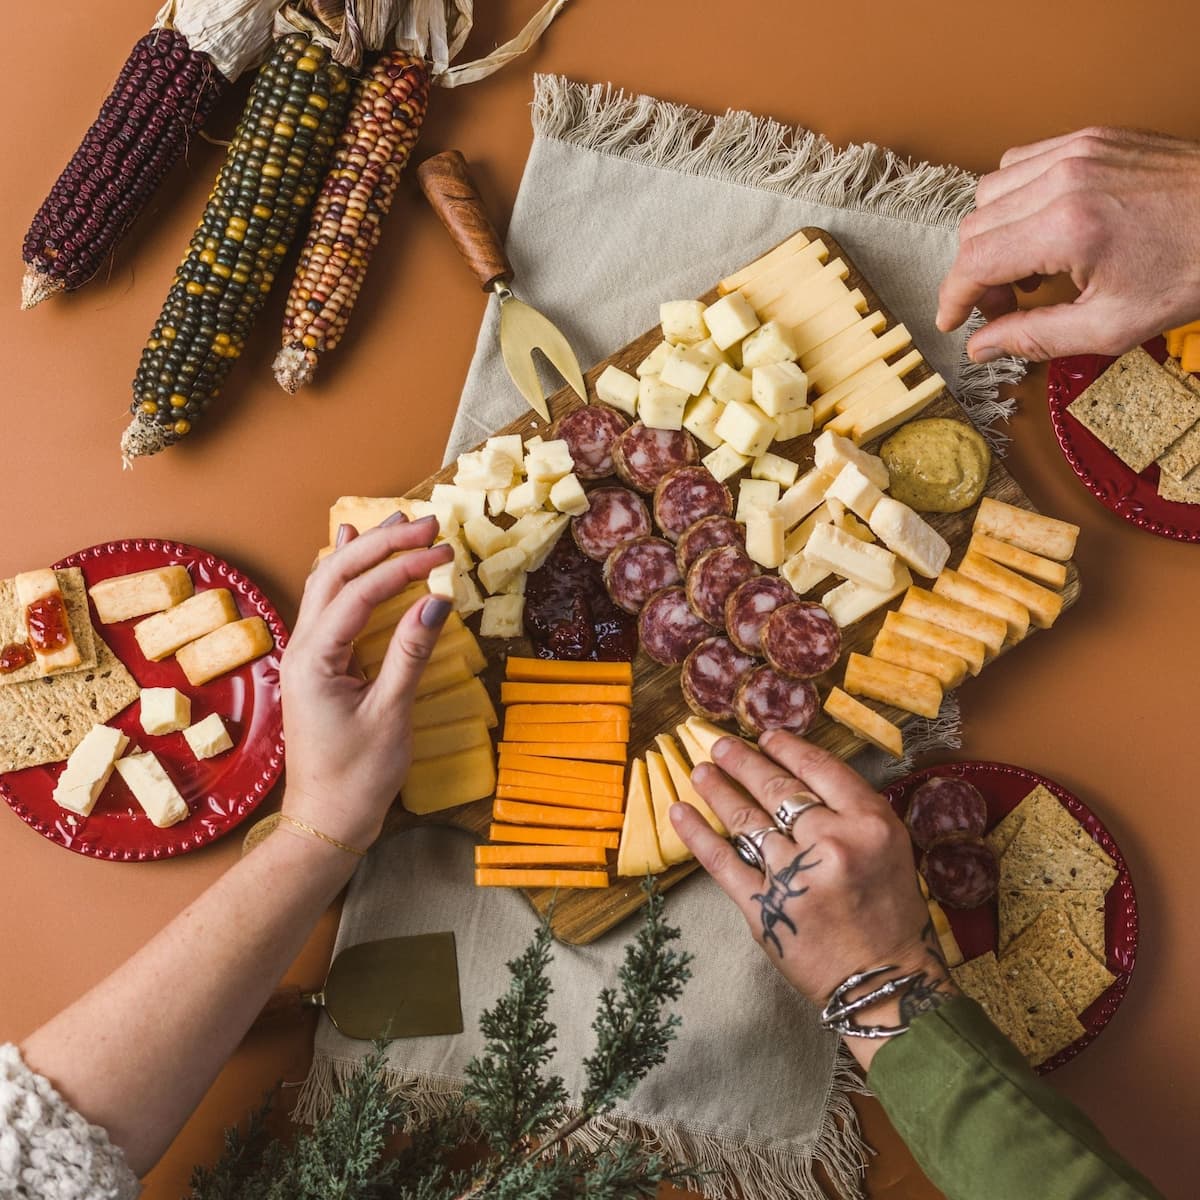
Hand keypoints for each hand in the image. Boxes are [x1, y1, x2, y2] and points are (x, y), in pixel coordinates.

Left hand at [279, 514, 453, 850]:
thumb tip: (436, 600)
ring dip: (365, 552)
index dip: (403, 568)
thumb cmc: (357, 777)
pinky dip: (345, 574)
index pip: (360, 593)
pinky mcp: (318, 663)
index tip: (443, 553)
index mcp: (313, 659)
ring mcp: (305, 654)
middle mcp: (301, 648)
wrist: (325, 820)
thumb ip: (410, 653)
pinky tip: (349, 547)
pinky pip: (328, 605)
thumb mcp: (390, 714)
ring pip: (328, 584)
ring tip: (398, 523)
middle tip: (427, 525)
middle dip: (382, 544)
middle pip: (337, 575)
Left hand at [670, 733, 952, 1066]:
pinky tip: (680, 812)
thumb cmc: (892, 917)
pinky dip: (698, 834)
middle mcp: (832, 843)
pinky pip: (722, 861)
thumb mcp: (891, 850)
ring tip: (700, 771)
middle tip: (721, 745)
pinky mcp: (764, 909)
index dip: (787, 748)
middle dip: (743, 761)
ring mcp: (794, 876)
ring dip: (718, 790)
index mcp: (870, 824)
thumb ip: (851, 814)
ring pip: (746, 819)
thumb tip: (799, 777)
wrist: (887, 984)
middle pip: (777, 788)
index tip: (766, 737)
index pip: (819, 769)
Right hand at [937, 127, 1199, 361]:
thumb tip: (982, 346)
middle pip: (974, 227)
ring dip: (992, 235)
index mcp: (1067, 230)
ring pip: (990, 193)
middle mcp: (1064, 180)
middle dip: (975, 274)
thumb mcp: (1111, 327)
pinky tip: (1041, 229)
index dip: (954, 299)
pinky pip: (1022, 163)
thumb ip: (1035, 336)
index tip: (952, 320)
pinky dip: (1015, 199)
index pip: (974, 263)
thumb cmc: (1193, 269)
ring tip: (1026, 267)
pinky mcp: (1091, 138)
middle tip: (1004, 305)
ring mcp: (1077, 151)